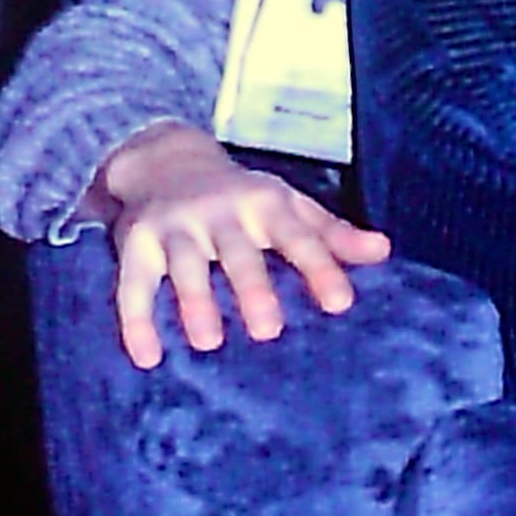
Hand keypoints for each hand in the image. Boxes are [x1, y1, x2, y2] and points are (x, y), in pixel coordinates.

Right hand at [94, 121, 390, 370]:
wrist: (165, 158)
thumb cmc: (242, 197)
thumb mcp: (288, 206)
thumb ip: (332, 234)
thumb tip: (384, 251)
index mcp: (264, 204)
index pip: (297, 237)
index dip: (319, 268)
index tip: (340, 303)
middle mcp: (219, 213)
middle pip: (238, 252)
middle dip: (252, 288)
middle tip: (269, 330)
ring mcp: (175, 227)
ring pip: (184, 266)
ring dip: (194, 301)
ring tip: (208, 341)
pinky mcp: (136, 243)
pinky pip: (131, 284)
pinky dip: (135, 321)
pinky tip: (146, 357)